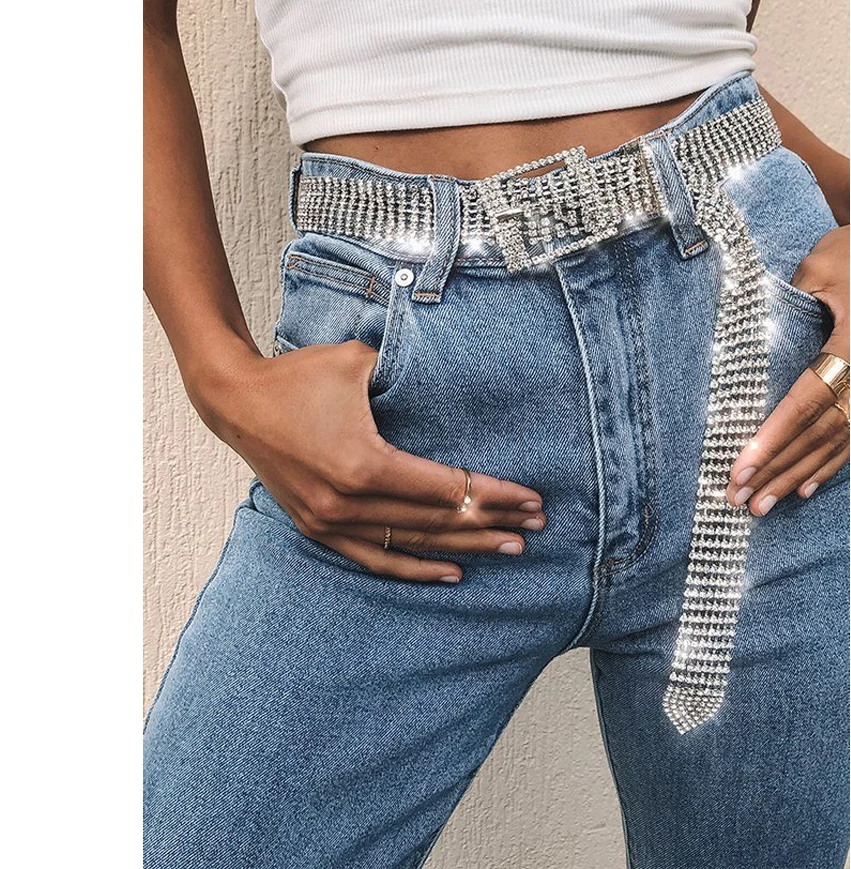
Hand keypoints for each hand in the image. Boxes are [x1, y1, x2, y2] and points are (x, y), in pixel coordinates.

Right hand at [192, 340, 545, 582]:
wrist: (235, 401)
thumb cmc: (299, 376)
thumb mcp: (359, 361)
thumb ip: (408, 374)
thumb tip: (458, 375)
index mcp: (364, 464)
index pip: (447, 489)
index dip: (495, 495)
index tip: (532, 500)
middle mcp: (348, 503)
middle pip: (437, 521)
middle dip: (492, 524)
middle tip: (534, 527)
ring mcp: (330, 522)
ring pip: (412, 544)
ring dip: (464, 549)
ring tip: (509, 550)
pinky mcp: (318, 529)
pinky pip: (374, 559)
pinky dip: (414, 567)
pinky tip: (451, 571)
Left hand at [725, 225, 849, 514]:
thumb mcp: (820, 268)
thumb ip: (790, 303)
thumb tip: (752, 339)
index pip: (807, 401)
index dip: (773, 437)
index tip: (740, 466)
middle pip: (819, 433)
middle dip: (776, 469)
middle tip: (738, 497)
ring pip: (836, 443)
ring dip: (796, 476)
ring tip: (760, 505)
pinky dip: (827, 466)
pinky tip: (802, 489)